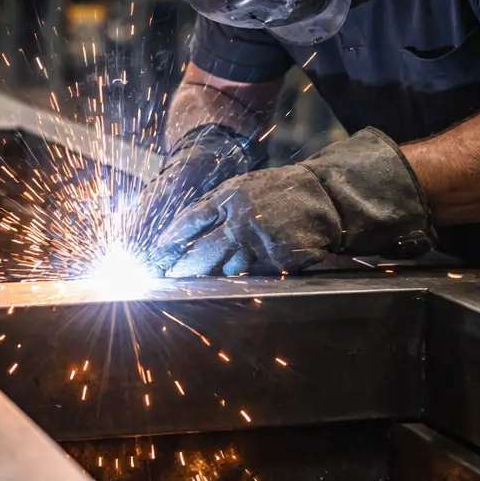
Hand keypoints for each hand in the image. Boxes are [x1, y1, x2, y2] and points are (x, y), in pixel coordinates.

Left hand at [151, 128, 434, 277]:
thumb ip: (216, 206)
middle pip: (201, 251)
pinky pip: (250, 279)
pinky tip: (221, 293)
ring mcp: (260, 243)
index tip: (155, 253)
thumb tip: (183, 230)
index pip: (190, 219)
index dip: (170, 239)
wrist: (324, 198)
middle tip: (164, 280)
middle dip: (181, 269)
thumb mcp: (244, 187)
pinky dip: (234, 287)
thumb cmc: (279, 192)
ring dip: (204, 282)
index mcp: (229, 197)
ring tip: (185, 291)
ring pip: (223, 270)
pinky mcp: (278, 262)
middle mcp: (241, 220)